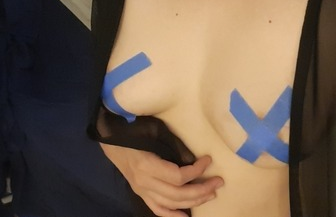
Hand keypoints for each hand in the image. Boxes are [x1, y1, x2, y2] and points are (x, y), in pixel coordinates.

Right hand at [100, 143, 223, 216]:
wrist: (112, 140)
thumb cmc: (135, 131)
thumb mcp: (154, 132)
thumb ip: (172, 146)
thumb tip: (192, 158)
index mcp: (148, 166)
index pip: (178, 176)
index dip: (197, 170)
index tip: (208, 160)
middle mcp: (144, 183)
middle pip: (178, 194)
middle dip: (202, 189)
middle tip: (219, 182)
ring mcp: (142, 191)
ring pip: (171, 204)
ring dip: (193, 201)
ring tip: (210, 194)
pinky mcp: (140, 194)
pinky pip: (157, 209)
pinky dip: (172, 214)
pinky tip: (186, 215)